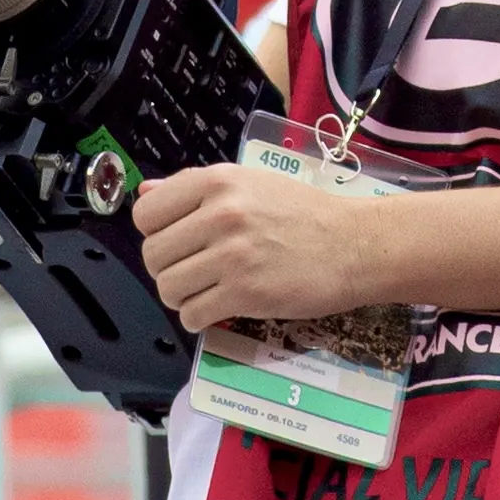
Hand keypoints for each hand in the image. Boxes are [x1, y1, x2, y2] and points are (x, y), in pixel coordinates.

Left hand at [137, 160, 385, 332]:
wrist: (354, 244)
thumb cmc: (303, 212)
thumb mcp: (250, 184)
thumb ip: (194, 187)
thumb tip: (144, 191)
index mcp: (218, 181)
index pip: (146, 212)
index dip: (156, 232)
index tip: (178, 240)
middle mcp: (221, 214)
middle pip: (153, 255)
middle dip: (167, 268)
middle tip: (194, 270)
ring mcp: (233, 256)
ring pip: (168, 288)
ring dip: (182, 296)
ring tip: (206, 290)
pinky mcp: (246, 293)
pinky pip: (192, 315)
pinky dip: (198, 318)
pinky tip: (218, 307)